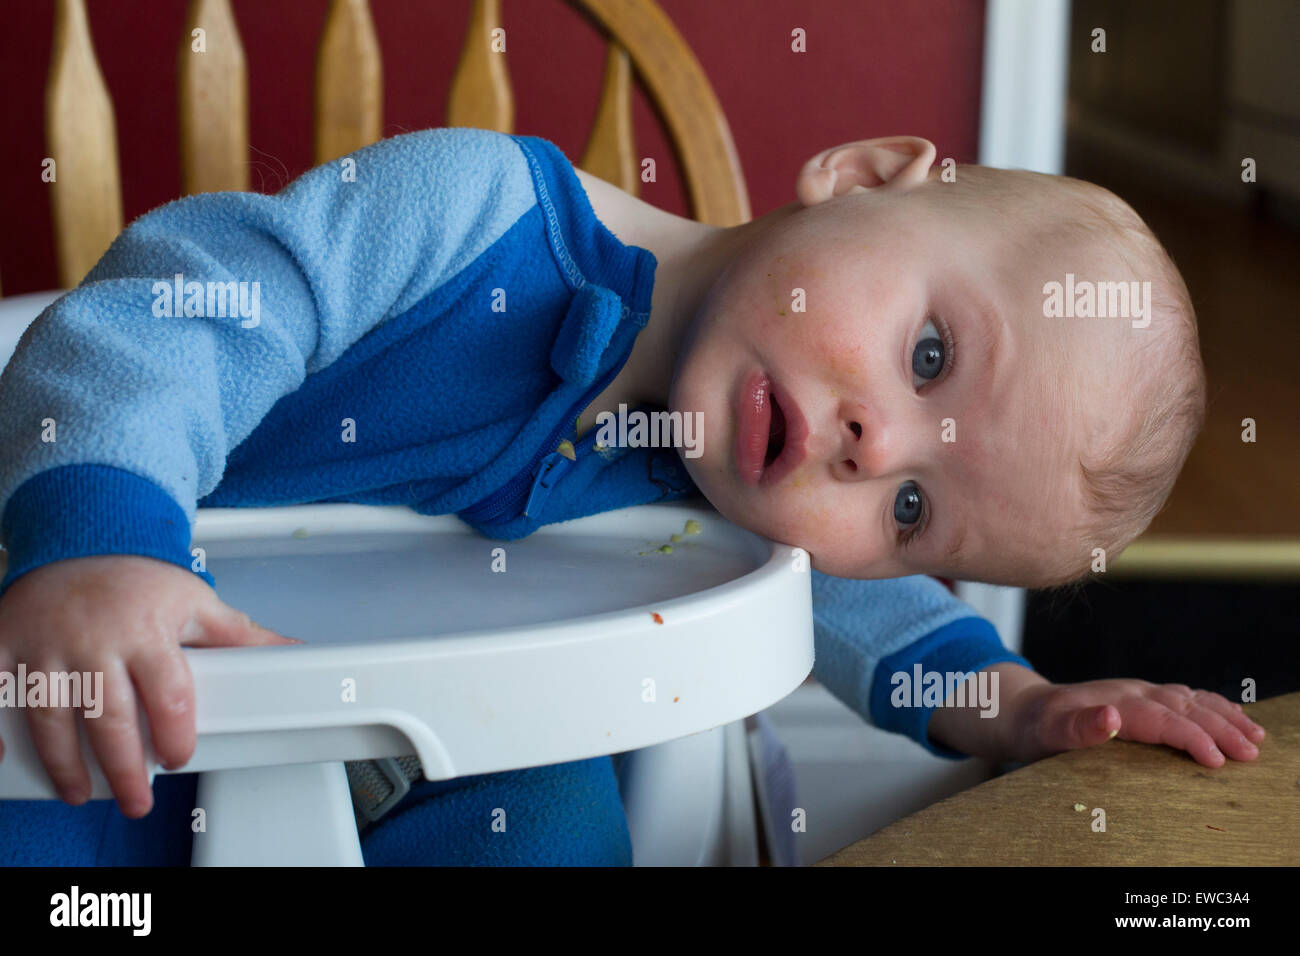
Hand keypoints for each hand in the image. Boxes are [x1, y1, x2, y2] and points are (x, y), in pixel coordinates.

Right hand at [0, 555, 298, 817]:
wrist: (79, 539)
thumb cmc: (137, 580)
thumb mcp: (194, 602)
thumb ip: (238, 635)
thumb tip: (292, 651)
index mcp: (146, 631)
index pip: (167, 693)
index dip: (175, 733)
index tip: (178, 756)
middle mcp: (94, 640)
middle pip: (109, 717)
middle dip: (124, 768)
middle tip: (137, 800)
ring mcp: (46, 644)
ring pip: (51, 715)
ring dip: (65, 763)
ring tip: (82, 792)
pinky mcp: (7, 643)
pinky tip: (6, 757)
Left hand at [1002, 672, 1264, 767]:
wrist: (1023, 709)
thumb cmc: (1036, 727)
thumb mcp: (1047, 731)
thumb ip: (1078, 727)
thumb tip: (1111, 716)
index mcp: (1113, 702)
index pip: (1161, 719)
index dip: (1190, 737)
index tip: (1216, 759)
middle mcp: (1130, 692)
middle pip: (1182, 708)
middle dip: (1219, 729)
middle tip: (1249, 753)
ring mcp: (1137, 691)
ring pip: (1188, 699)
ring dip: (1223, 715)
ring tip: (1253, 735)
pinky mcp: (1140, 696)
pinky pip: (1182, 696)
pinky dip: (1210, 704)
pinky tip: (1230, 712)